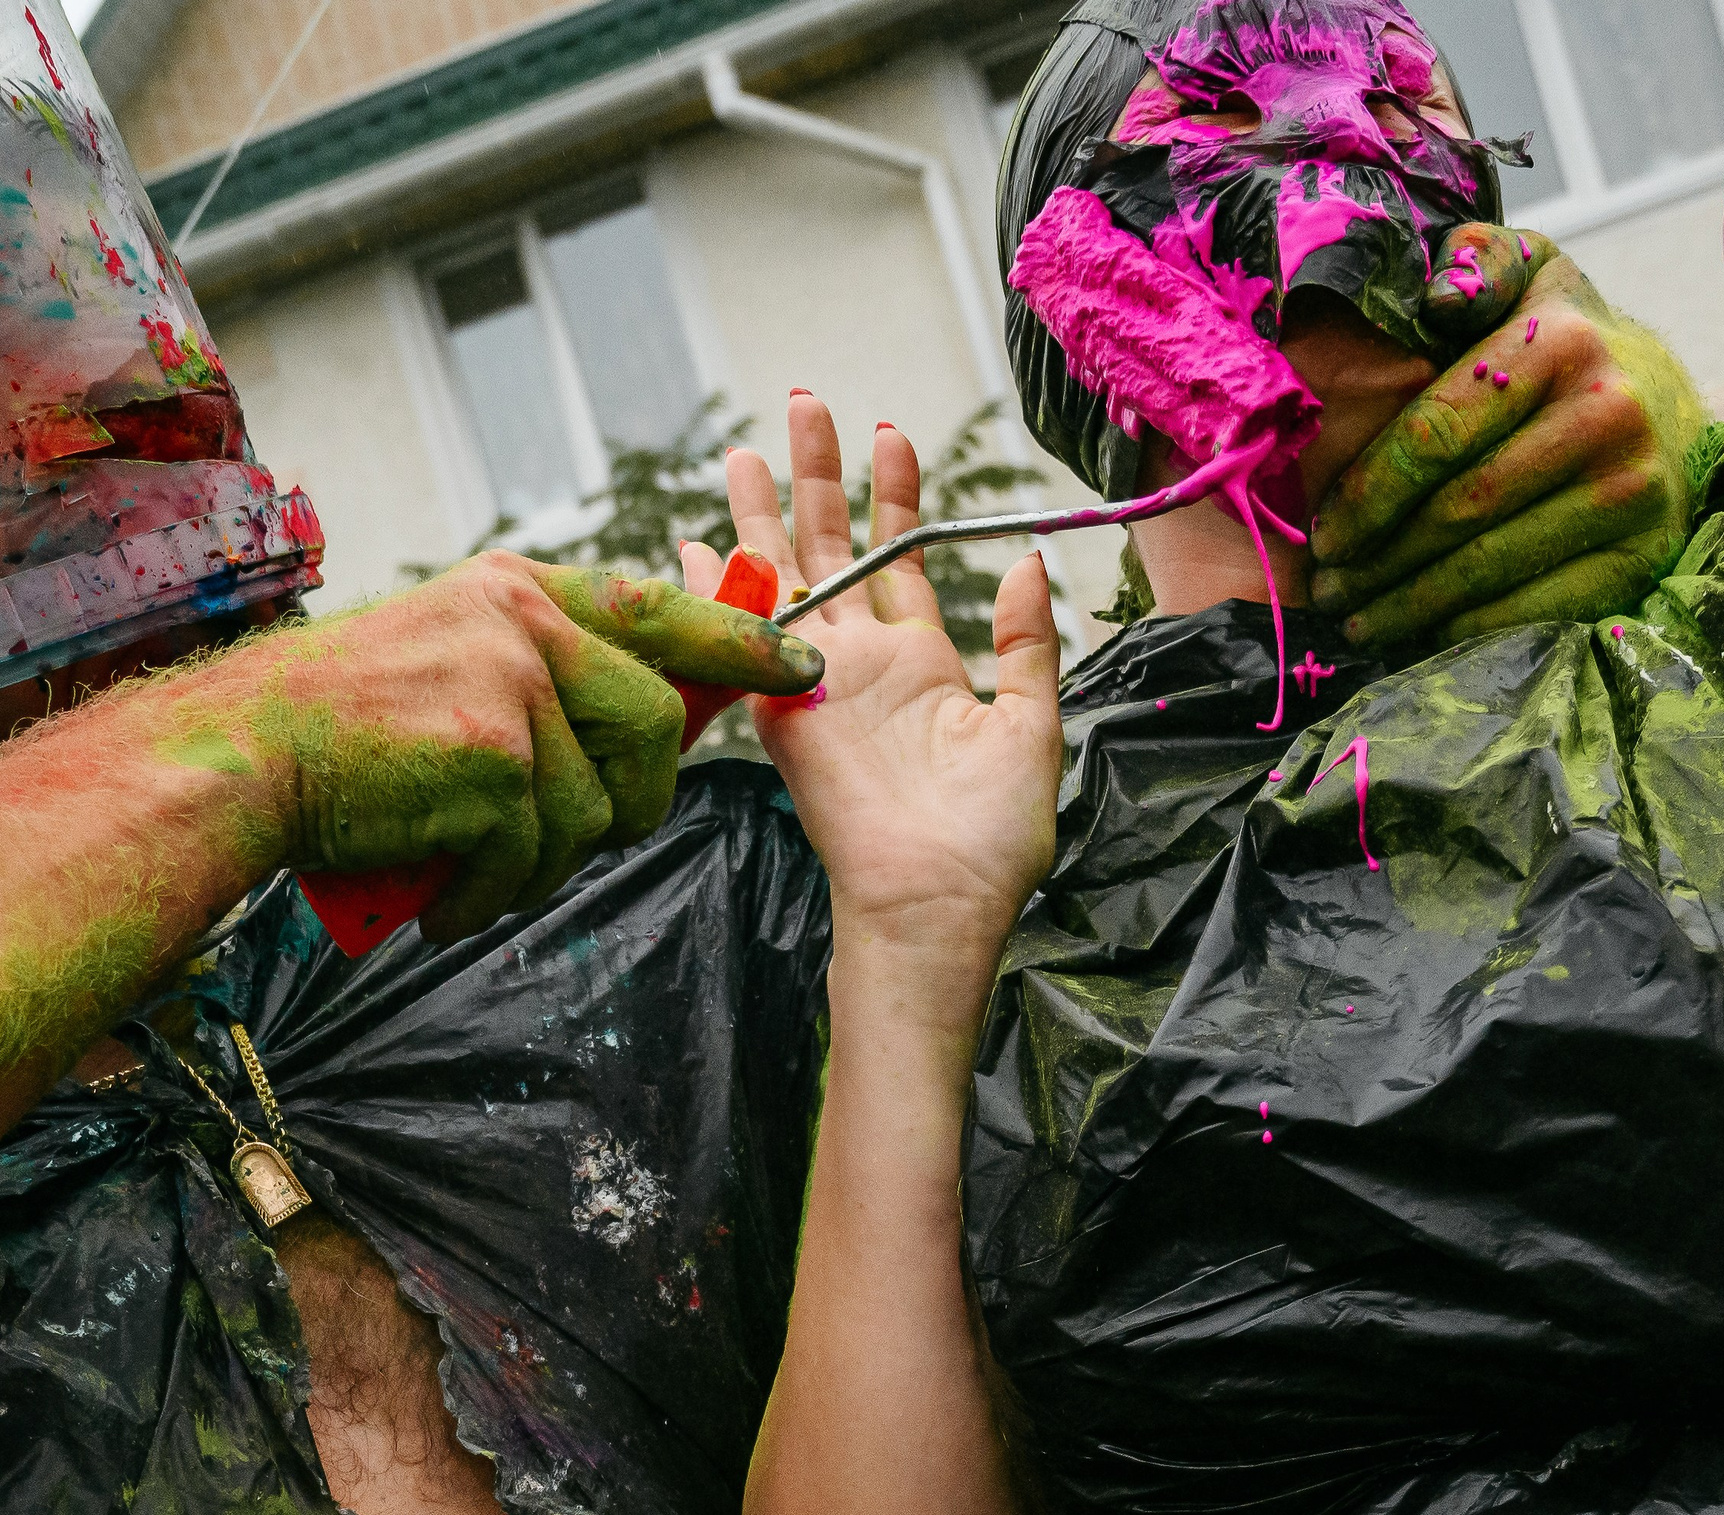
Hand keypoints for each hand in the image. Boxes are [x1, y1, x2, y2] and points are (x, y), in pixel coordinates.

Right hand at [180, 551, 820, 939]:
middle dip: (639, 798)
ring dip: (541, 863)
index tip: (800, 662)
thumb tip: (638, 723)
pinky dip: (489, 893)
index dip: (736, 641)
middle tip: (589, 832)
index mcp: (518, 590)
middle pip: (654, 725)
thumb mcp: (449, 657)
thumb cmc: (337, 726)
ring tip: (472, 869)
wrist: (242, 757)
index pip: (657, 605)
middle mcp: (522, 625)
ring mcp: (510, 688)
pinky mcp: (492, 762)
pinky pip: (533, 854)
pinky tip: (438, 893)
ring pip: (594, 807)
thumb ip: (538, 672)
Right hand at [681, 395, 1062, 950]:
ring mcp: (815, 680)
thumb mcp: (1032, 724)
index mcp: (926, 662)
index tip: (888, 431)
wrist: (937, 902)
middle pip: (833, 545)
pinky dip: (713, 587)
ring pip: (784, 575)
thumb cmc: (993, 837)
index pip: (902, 555)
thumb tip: (1023, 561)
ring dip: (761, 511)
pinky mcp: (779, 707)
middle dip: (818, 474)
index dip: (894, 493)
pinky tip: (690, 537)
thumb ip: (1025, 642)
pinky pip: (742, 636)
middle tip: (806, 403)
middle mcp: (863, 661)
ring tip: (747, 446)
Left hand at [1310, 226, 1708, 648]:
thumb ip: (1472, 261)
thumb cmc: (1562, 337)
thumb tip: (1438, 296)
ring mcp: (1635, 490)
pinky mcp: (1647, 552)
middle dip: (1377, 561)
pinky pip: (1538, 607)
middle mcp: (1607, 415)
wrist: (1667, 398)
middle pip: (1456, 510)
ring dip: (1409, 605)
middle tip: (1329, 590)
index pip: (1433, 436)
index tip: (1323, 534)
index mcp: (1560, 344)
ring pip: (1488, 566)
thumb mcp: (1524, 272)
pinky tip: (1425, 633)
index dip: (1367, 495)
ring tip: (1359, 619)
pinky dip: (1471, 628)